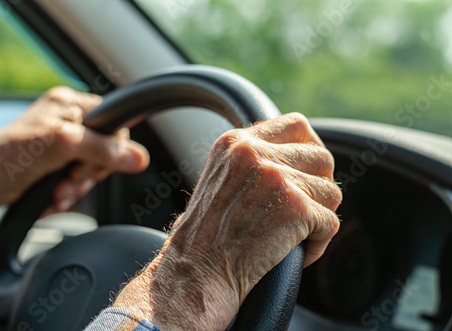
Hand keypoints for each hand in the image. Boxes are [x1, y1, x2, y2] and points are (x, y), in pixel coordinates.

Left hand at [0, 87, 149, 210]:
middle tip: (73, 177)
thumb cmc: (13, 155)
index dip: (112, 146)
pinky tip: (55, 197)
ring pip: (92, 172)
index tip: (98, 161)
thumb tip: (140, 158)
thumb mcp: (66, 145)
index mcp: (70, 105)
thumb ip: (105, 150)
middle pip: (106, 151)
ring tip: (59, 191)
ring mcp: (63, 148)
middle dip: (89, 172)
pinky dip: (69, 194)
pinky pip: (78, 184)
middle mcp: (68, 123)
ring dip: (78, 187)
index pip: (113, 121)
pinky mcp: (56, 168)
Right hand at [114, 113, 341, 329]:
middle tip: (300, 211)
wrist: (195, 274)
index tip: (308, 172)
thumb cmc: (206, 237)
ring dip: (318, 218)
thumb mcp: (220, 179)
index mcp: (235, 143)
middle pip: (321, 157)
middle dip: (318, 187)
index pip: (297, 124)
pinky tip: (292, 254)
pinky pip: (331, 223)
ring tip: (290, 236)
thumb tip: (298, 158)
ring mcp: (275, 178)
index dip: (310, 149)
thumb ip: (255, 162)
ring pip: (331, 192)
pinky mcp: (295, 208)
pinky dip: (318, 244)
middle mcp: (255, 153)